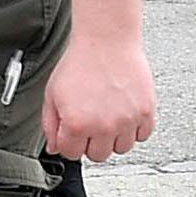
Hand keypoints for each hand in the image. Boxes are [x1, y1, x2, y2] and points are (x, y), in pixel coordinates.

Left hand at [43, 32, 157, 161]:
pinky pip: (142, 135)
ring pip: (121, 149)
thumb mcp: (52, 94)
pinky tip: (124, 114)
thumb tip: (54, 147)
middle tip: (91, 123)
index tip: (73, 130)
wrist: (106, 40)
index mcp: (77, 124)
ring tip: (109, 117)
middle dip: (91, 142)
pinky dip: (134, 128)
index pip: (72, 154)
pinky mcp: (145, 112)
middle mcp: (103, 126)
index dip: (70, 141)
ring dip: (114, 137)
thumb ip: (50, 125)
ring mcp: (126, 121)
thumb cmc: (80, 62)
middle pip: (97, 156)